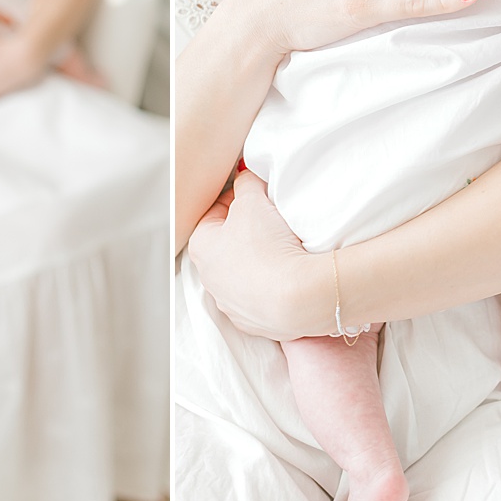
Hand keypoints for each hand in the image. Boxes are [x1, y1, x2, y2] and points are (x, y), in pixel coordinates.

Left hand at [185, 171, 325, 340]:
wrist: (299, 299)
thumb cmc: (268, 246)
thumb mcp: (253, 200)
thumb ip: (247, 183)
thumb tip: (246, 176)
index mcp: (201, 246)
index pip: (215, 212)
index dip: (237, 198)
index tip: (256, 194)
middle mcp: (209, 280)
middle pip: (228, 243)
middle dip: (248, 230)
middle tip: (272, 219)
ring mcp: (231, 305)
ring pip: (243, 272)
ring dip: (260, 260)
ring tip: (284, 249)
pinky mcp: (255, 324)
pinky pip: (261, 296)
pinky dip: (272, 285)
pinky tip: (289, 275)